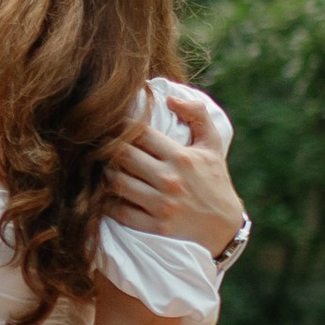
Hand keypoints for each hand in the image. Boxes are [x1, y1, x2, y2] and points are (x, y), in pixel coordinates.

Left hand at [103, 86, 244, 254]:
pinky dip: (107, 202)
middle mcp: (170, 180)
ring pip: (117, 182)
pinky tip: (104, 195)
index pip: (139, 133)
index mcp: (180, 157)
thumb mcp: (213, 145)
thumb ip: (197, 115)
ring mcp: (162, 205)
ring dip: (104, 173)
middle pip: (122, 156)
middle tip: (99, 144)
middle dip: (106, 147)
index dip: (120, 125)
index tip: (111, 124)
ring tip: (103, 167)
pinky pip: (120, 212)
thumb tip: (170, 98)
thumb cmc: (215, 180)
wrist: (225, 226)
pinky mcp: (156, 226)